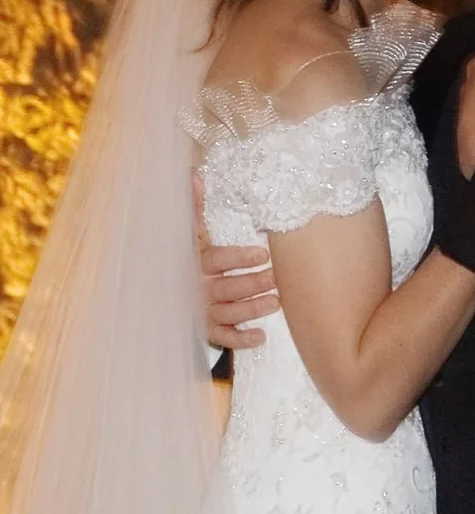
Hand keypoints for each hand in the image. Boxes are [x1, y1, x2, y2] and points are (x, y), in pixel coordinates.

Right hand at [194, 173, 279, 349]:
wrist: (159, 290)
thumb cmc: (187, 255)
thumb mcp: (190, 231)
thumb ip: (195, 206)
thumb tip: (195, 174)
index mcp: (196, 261)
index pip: (216, 259)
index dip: (237, 257)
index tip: (262, 253)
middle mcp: (198, 287)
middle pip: (227, 288)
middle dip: (252, 284)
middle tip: (276, 279)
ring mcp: (202, 310)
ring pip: (228, 313)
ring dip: (251, 309)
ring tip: (275, 303)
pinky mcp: (206, 330)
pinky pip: (222, 338)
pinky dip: (240, 340)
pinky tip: (260, 337)